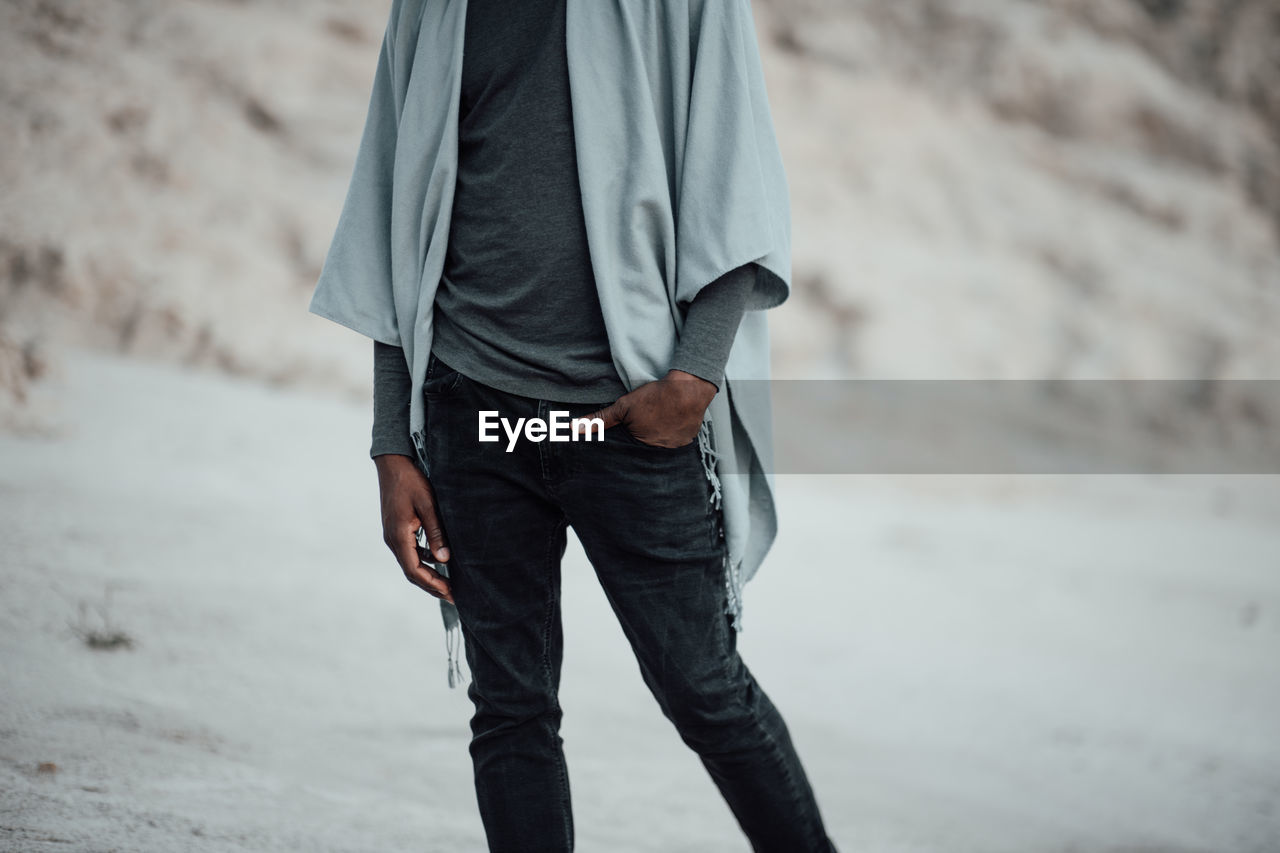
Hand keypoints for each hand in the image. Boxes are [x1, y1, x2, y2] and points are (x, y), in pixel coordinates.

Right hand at [374, 453, 453, 603]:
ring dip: (428, 575)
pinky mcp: (397, 530)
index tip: (450, 592)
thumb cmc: (411, 481)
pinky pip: (410, 552)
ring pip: (411, 563)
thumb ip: (436, 532)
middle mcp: (393, 540)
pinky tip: (438, 560)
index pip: (415, 570)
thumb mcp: (428, 505)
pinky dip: (424, 561)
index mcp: (399, 536)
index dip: (433, 584)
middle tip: (453, 596)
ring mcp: (393, 536)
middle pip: (412, 572)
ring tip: (448, 583)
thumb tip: (444, 559)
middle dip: (432, 586)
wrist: (393, 465)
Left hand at [574, 369, 716, 448]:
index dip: (630, 439)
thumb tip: (575, 428)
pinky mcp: (688, 439)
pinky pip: (677, 439)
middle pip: (646, 447)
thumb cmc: (655, 397)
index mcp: (641, 446)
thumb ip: (600, 419)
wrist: (687, 389)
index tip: (633, 428)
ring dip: (660, 436)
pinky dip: (673, 432)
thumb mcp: (623, 406)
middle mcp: (659, 451)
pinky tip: (671, 421)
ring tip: (660, 421)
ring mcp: (675, 446)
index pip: (630, 449)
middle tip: (649, 422)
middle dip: (645, 438)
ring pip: (662, 444)